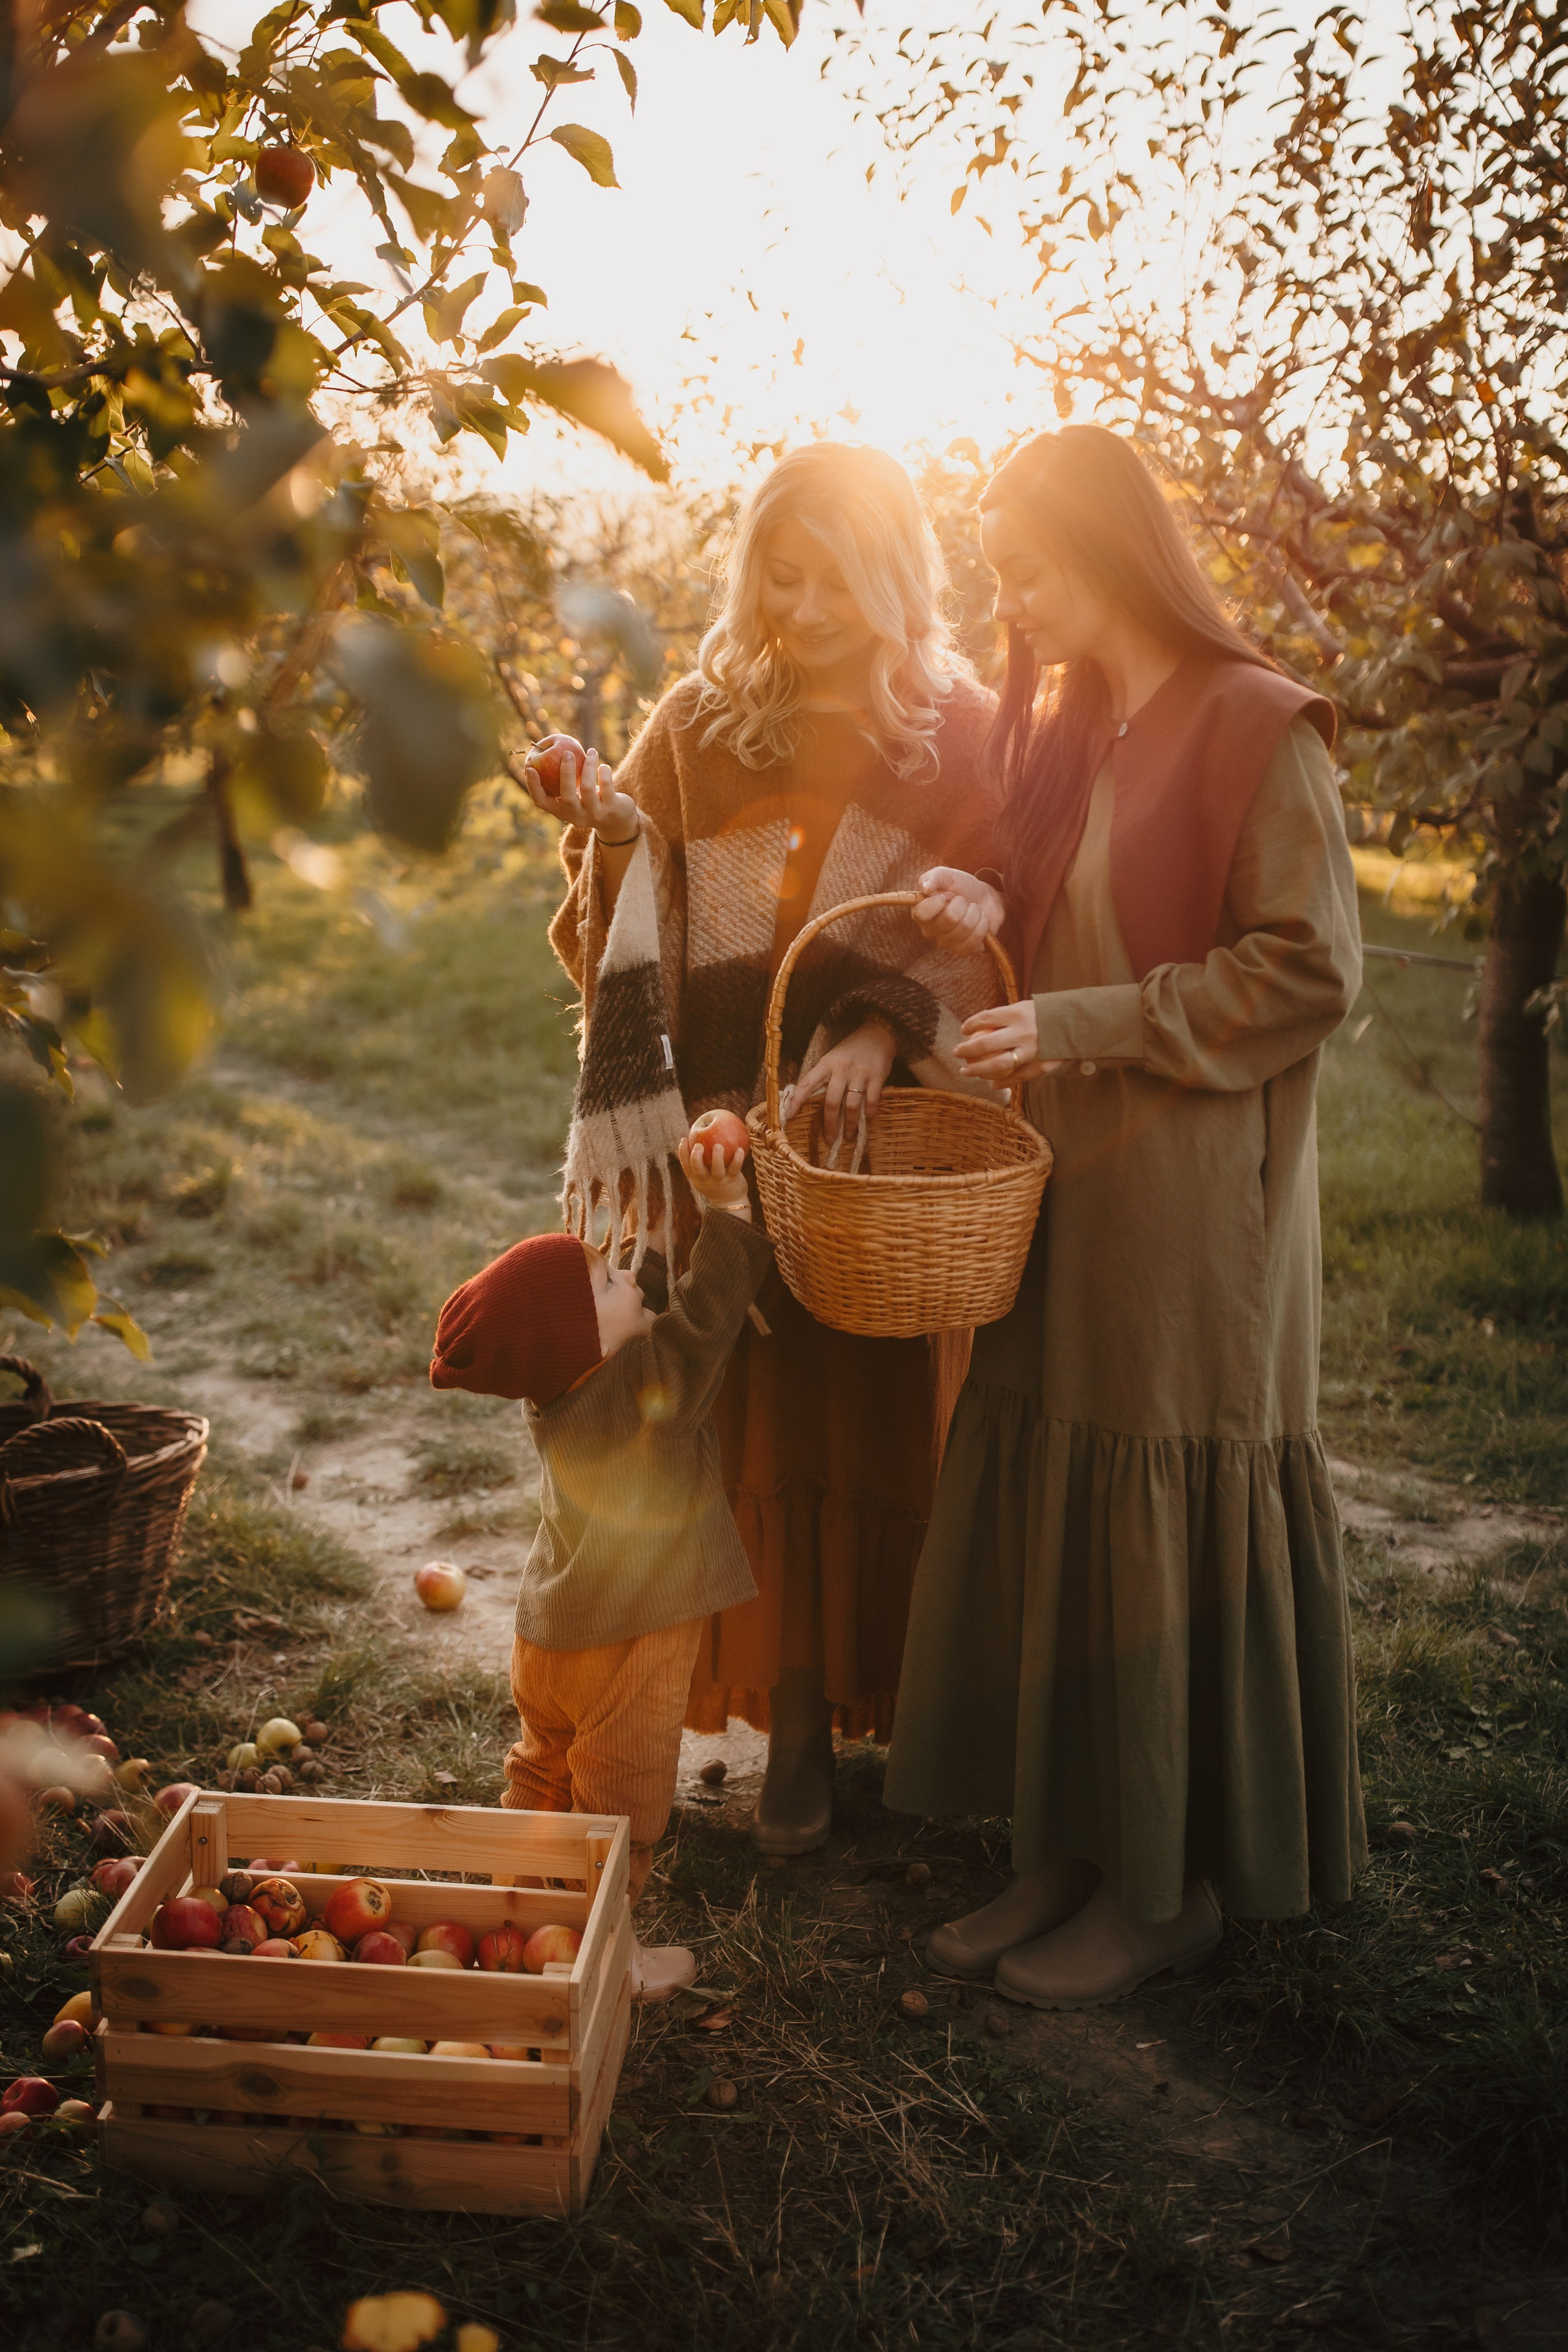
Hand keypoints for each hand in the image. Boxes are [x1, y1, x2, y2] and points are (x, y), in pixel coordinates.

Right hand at [520, 735, 638, 847]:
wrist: (617, 820)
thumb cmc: (588, 800)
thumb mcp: (572, 794)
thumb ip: (558, 780)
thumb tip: (540, 754)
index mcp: (561, 811)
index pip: (542, 802)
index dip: (533, 786)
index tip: (529, 767)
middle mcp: (576, 816)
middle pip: (567, 796)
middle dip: (565, 772)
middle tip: (567, 753)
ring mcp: (594, 814)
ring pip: (588, 789)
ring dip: (588, 766)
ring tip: (591, 751)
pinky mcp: (612, 809)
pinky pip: (607, 788)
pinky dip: (604, 773)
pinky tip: (603, 765)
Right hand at [678, 1135, 750, 1217]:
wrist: (729, 1201)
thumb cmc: (715, 1181)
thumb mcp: (705, 1174)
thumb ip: (702, 1159)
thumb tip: (701, 1134)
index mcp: (696, 1177)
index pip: (686, 1165)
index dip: (682, 1153)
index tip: (684, 1139)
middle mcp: (705, 1180)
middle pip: (697, 1169)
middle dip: (696, 1157)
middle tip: (698, 1145)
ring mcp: (719, 1181)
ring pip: (717, 1170)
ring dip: (717, 1158)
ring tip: (718, 1146)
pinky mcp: (732, 1180)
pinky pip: (734, 1169)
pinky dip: (737, 1159)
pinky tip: (740, 1149)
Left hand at [784, 1018, 896, 1142]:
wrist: (877, 1035)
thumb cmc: (850, 1051)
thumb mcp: (832, 1059)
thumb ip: (822, 1078)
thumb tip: (808, 1103)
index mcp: (825, 1064)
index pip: (806, 1084)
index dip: (796, 1101)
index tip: (788, 1117)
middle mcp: (841, 1068)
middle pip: (831, 1101)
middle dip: (829, 1124)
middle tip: (829, 1140)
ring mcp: (860, 1072)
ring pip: (852, 1105)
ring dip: (850, 1124)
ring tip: (848, 1136)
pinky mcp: (877, 1076)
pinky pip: (872, 1100)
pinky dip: (869, 1113)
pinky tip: (867, 1120)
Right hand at [912, 866, 1005, 954]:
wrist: (985, 899)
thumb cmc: (962, 887)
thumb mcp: (947, 876)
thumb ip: (933, 877)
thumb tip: (924, 887)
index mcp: (921, 913)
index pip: (922, 913)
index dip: (937, 902)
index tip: (946, 894)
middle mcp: (930, 931)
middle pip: (950, 918)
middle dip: (963, 903)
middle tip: (964, 901)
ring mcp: (946, 943)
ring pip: (965, 927)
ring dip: (975, 913)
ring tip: (973, 909)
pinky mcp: (963, 950)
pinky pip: (974, 940)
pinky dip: (982, 925)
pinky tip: (980, 921)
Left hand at [954, 999, 1066, 1090]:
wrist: (1080, 1024)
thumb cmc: (1049, 1015)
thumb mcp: (1028, 1008)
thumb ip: (1008, 1017)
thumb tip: (981, 1027)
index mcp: (1019, 1013)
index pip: (986, 1017)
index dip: (970, 1024)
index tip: (963, 1030)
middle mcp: (1023, 1032)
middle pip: (986, 1043)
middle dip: (966, 1050)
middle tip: (956, 1053)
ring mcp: (1032, 1051)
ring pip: (998, 1065)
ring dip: (978, 1070)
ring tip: (966, 1070)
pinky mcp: (1041, 1065)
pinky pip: (1017, 1077)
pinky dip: (1003, 1083)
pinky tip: (991, 1085)